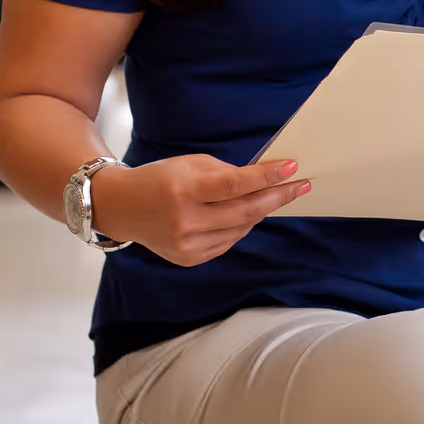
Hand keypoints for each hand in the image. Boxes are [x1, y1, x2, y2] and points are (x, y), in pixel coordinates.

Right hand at [90, 155, 308, 266]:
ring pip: (240, 229)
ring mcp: (187, 245)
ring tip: (273, 196)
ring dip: (260, 212)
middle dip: (277, 197)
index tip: (292, 168)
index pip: (236, 185)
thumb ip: (227, 172)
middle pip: (245, 211)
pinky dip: (241, 227)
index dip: (267, 177)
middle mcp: (185, 221)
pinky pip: (228, 242)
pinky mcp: (189, 260)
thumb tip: (265, 178)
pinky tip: (247, 214)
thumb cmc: (161, 178)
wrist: (123, 207)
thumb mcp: (191, 164)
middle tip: (300, 186)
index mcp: (184, 190)